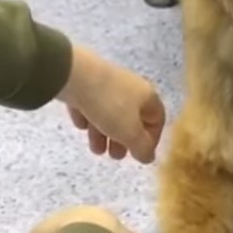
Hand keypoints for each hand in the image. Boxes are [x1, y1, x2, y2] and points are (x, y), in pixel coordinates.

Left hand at [57, 45, 164, 163]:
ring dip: (104, 133)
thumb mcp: (129, 132)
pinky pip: (92, 103)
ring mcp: (108, 83)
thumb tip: (149, 158)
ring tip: (95, 149)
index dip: (151, 140)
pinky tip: (81, 124)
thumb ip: (141, 147)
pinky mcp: (87, 82)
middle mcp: (131, 87)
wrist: (75, 75)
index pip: (157, 120)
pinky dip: (89, 116)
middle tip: (114, 156)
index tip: (140, 155)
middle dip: (123, 140)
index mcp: (147, 96)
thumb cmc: (109, 105)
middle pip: (132, 118)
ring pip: (110, 112)